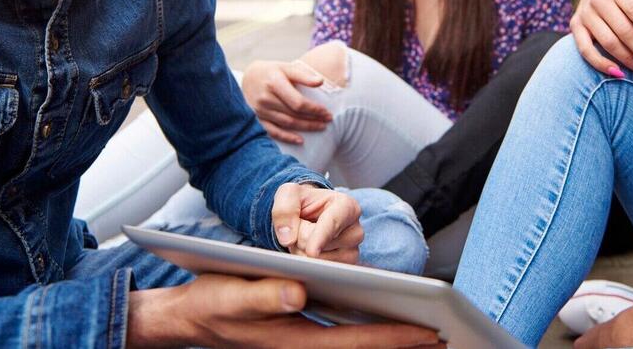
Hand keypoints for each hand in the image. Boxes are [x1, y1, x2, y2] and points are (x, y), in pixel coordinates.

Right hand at [126, 273, 443, 347]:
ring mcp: (303, 341)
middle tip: (446, 337)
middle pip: (363, 347)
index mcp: (292, 338)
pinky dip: (368, 331)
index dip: (393, 338)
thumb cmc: (209, 303)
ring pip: (356, 343)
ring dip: (389, 338)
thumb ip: (263, 294)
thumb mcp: (230, 295)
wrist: (186, 318)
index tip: (429, 334)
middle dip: (403, 343)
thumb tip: (299, 289)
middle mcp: (303, 343)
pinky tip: (384, 320)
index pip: (355, 342)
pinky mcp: (300, 332)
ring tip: (427, 331)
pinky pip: (344, 336)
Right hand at [241, 59, 331, 143]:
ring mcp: (259, 110)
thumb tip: (321, 81)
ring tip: (320, 127)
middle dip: (313, 119)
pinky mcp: (256, 119)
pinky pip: (273, 132)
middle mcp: (265, 98)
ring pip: (287, 124)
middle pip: (294, 114)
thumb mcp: (286, 67)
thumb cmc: (272, 71)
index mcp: (274, 83)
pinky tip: (300, 140)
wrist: (248, 77)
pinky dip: (287, 137)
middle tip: (328, 120)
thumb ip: (303, 75)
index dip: (314, 109)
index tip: (326, 111)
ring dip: (305, 127)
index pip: (298, 102)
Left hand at [272, 183, 363, 262]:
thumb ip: (285, 209)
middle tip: (300, 228)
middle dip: (301, 241)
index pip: (332, 224)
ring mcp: (352, 252)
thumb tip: (288, 238)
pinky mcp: (345, 268)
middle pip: (320, 248)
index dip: (320, 238)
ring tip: (306, 238)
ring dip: (303, 254)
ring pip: (319, 263)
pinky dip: (309, 265)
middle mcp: (355, 231)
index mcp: (347, 206)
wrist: (309, 215)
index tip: (311, 252)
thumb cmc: (302, 203)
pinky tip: (310, 251)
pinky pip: (321, 274)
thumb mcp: (288, 194)